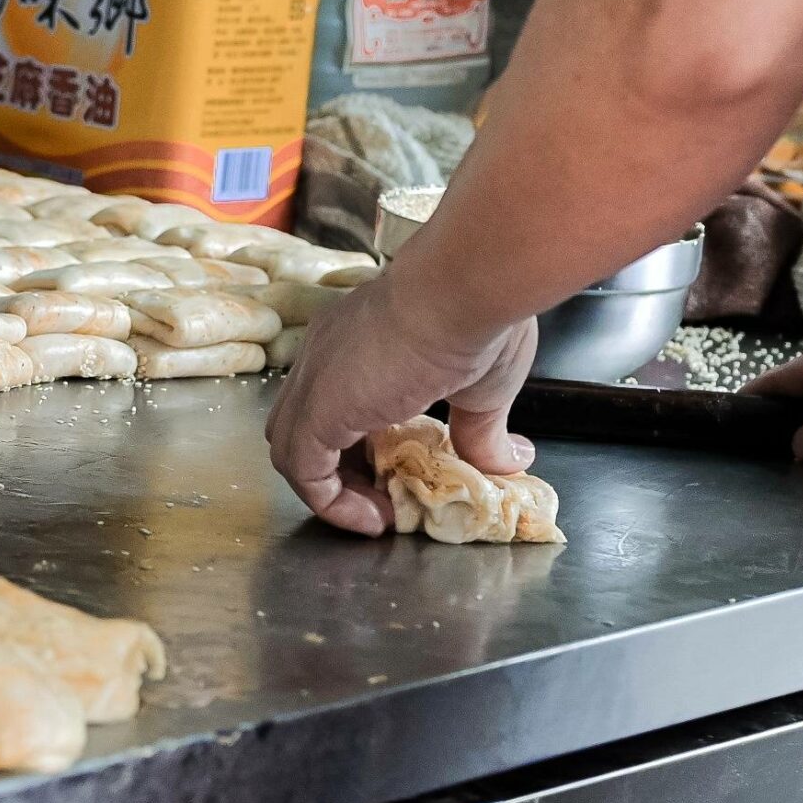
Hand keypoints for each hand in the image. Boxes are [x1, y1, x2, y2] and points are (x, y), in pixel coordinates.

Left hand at [265, 273, 538, 535]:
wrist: (466, 285)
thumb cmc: (479, 315)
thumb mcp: (484, 385)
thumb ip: (482, 429)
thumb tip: (510, 461)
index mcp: (354, 340)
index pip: (332, 401)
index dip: (358, 445)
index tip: (396, 473)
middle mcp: (323, 356)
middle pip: (303, 427)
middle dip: (341, 471)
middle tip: (384, 497)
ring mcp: (314, 379)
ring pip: (292, 450)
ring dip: (332, 492)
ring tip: (378, 516)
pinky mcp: (318, 408)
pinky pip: (302, 470)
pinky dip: (330, 501)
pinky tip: (372, 518)